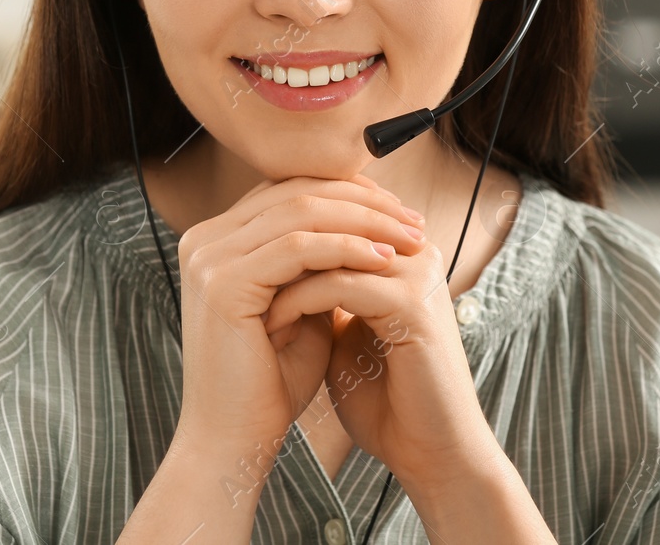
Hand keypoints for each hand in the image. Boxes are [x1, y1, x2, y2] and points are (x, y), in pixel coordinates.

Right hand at [170, 175, 429, 460]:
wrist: (234, 442)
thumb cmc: (270, 383)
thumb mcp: (300, 307)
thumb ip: (320, 265)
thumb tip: (369, 228)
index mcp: (217, 241)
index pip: (289, 190)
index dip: (348, 193)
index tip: (399, 212)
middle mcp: (204, 241)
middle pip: (296, 191)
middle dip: (364, 202)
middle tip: (413, 219)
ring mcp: (208, 258)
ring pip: (302, 212)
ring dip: (365, 222)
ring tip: (410, 238)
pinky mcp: (223, 282)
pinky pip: (299, 248)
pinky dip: (348, 249)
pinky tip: (384, 261)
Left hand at [259, 173, 496, 488]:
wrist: (428, 450)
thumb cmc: (384, 395)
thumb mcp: (343, 330)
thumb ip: (321, 290)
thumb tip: (269, 263)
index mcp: (402, 249)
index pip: (333, 208)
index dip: (281, 229)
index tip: (237, 260)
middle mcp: (416, 250)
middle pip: (332, 216)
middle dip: (276, 246)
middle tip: (231, 272)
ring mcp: (418, 273)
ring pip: (330, 247)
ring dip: (280, 275)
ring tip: (244, 300)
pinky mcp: (413, 304)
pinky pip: (338, 286)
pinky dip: (297, 304)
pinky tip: (270, 327)